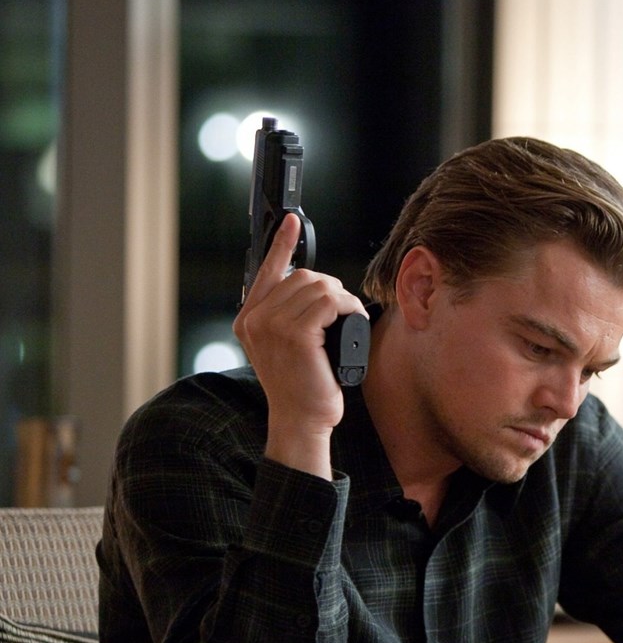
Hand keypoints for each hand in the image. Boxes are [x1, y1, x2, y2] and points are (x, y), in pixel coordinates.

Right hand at [233, 213, 367, 476]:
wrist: (302, 421)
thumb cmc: (303, 388)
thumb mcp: (289, 348)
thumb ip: (289, 318)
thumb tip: (314, 288)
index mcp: (249, 320)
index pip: (266, 270)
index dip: (281, 243)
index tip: (291, 221)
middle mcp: (254, 319)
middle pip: (302, 276)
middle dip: (331, 288)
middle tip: (344, 313)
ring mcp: (271, 325)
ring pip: (317, 287)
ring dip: (343, 299)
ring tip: (350, 321)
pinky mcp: (293, 334)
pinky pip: (328, 303)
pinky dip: (347, 307)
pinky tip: (353, 321)